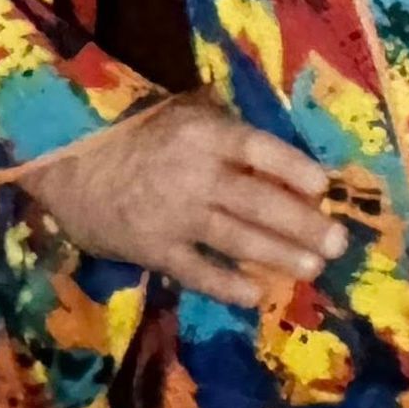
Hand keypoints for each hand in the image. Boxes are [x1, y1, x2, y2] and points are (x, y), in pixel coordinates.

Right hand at [27, 91, 347, 305]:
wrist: (70, 162)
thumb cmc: (137, 131)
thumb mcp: (184, 112)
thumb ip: (226, 129)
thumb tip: (277, 148)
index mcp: (205, 133)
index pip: (260, 150)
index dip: (295, 169)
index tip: (325, 187)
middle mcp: (195, 174)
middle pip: (258, 201)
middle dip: (302, 223)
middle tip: (339, 241)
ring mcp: (174, 215)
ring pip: (237, 238)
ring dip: (279, 254)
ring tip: (315, 266)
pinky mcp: (153, 249)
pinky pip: (197, 270)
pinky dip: (227, 285)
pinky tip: (256, 295)